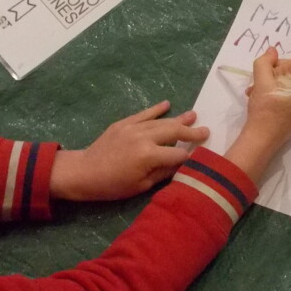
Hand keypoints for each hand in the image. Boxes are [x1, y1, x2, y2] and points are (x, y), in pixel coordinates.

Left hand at [50, 100, 208, 201]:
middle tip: (206, 130)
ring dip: (179, 118)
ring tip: (194, 114)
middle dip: (191, 132)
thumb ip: (163, 172)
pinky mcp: (124, 123)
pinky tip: (168, 104)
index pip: (178, 153)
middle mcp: (144, 138)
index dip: (191, 156)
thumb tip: (180, 164)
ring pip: (162, 121)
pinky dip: (157, 109)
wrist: (85, 172)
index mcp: (149, 156)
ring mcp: (134, 127)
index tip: (202, 156)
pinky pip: (145, 113)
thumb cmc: (114, 185)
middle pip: (174, 131)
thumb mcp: (142, 186)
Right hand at [225, 48, 290, 181]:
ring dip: (271, 83)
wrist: (261, 140)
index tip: (267, 76)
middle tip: (258, 84)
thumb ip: (264, 62)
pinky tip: (261, 98)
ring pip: (289, 82)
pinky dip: (276, 92)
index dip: (280, 64)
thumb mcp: (260, 82)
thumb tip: (272, 50)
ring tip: (255, 92)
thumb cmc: (264, 110)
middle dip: (273, 75)